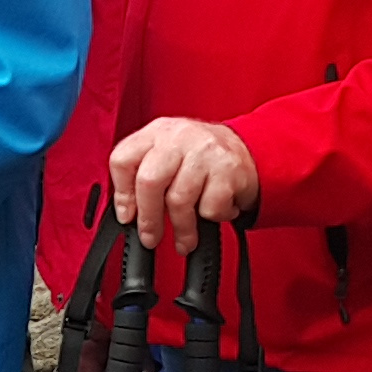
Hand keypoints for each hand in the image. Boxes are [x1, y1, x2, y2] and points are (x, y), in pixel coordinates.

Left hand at [106, 117, 260, 233]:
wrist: (249, 149)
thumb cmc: (200, 158)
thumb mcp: (167, 154)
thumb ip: (143, 175)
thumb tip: (128, 213)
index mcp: (156, 132)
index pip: (123, 160)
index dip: (122, 194)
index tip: (127, 216)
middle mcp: (178, 137)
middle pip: (149, 182)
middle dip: (148, 218)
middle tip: (151, 238)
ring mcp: (204, 151)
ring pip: (179, 200)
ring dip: (181, 229)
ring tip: (185, 240)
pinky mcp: (228, 169)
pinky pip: (209, 207)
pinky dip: (211, 218)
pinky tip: (213, 212)